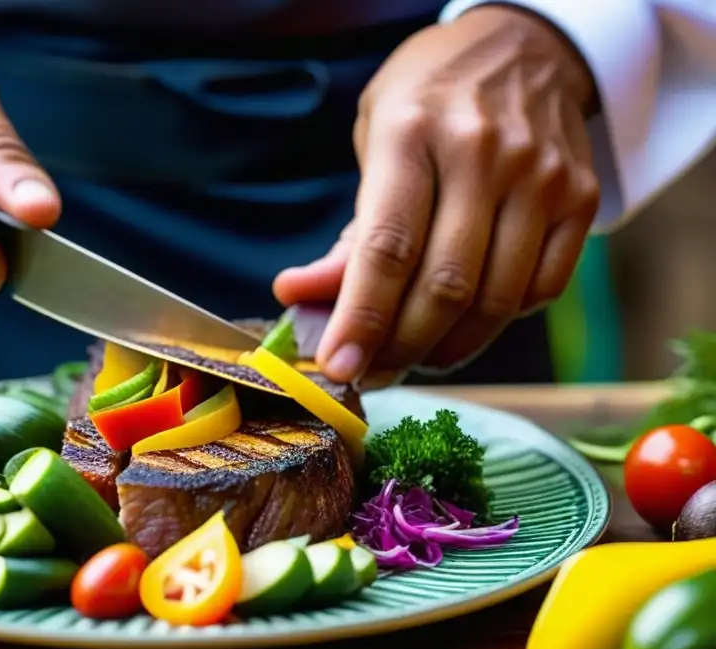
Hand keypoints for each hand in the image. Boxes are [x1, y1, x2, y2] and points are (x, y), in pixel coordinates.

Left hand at [273, 6, 600, 382]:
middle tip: (372, 371)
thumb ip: (345, 231)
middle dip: (401, 348)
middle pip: (445, 286)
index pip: (387, 248)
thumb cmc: (430, 100)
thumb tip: (299, 298)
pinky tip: (469, 317)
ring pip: (495, 299)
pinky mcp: (580, 197)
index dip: (361, 318)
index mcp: (412, 133)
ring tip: (414, 356)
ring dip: (448, 348)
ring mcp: (540, 176)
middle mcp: (483, 154)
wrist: (524, 44)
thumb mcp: (373, 142)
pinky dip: (498, 321)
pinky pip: (540, 289)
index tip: (338, 367)